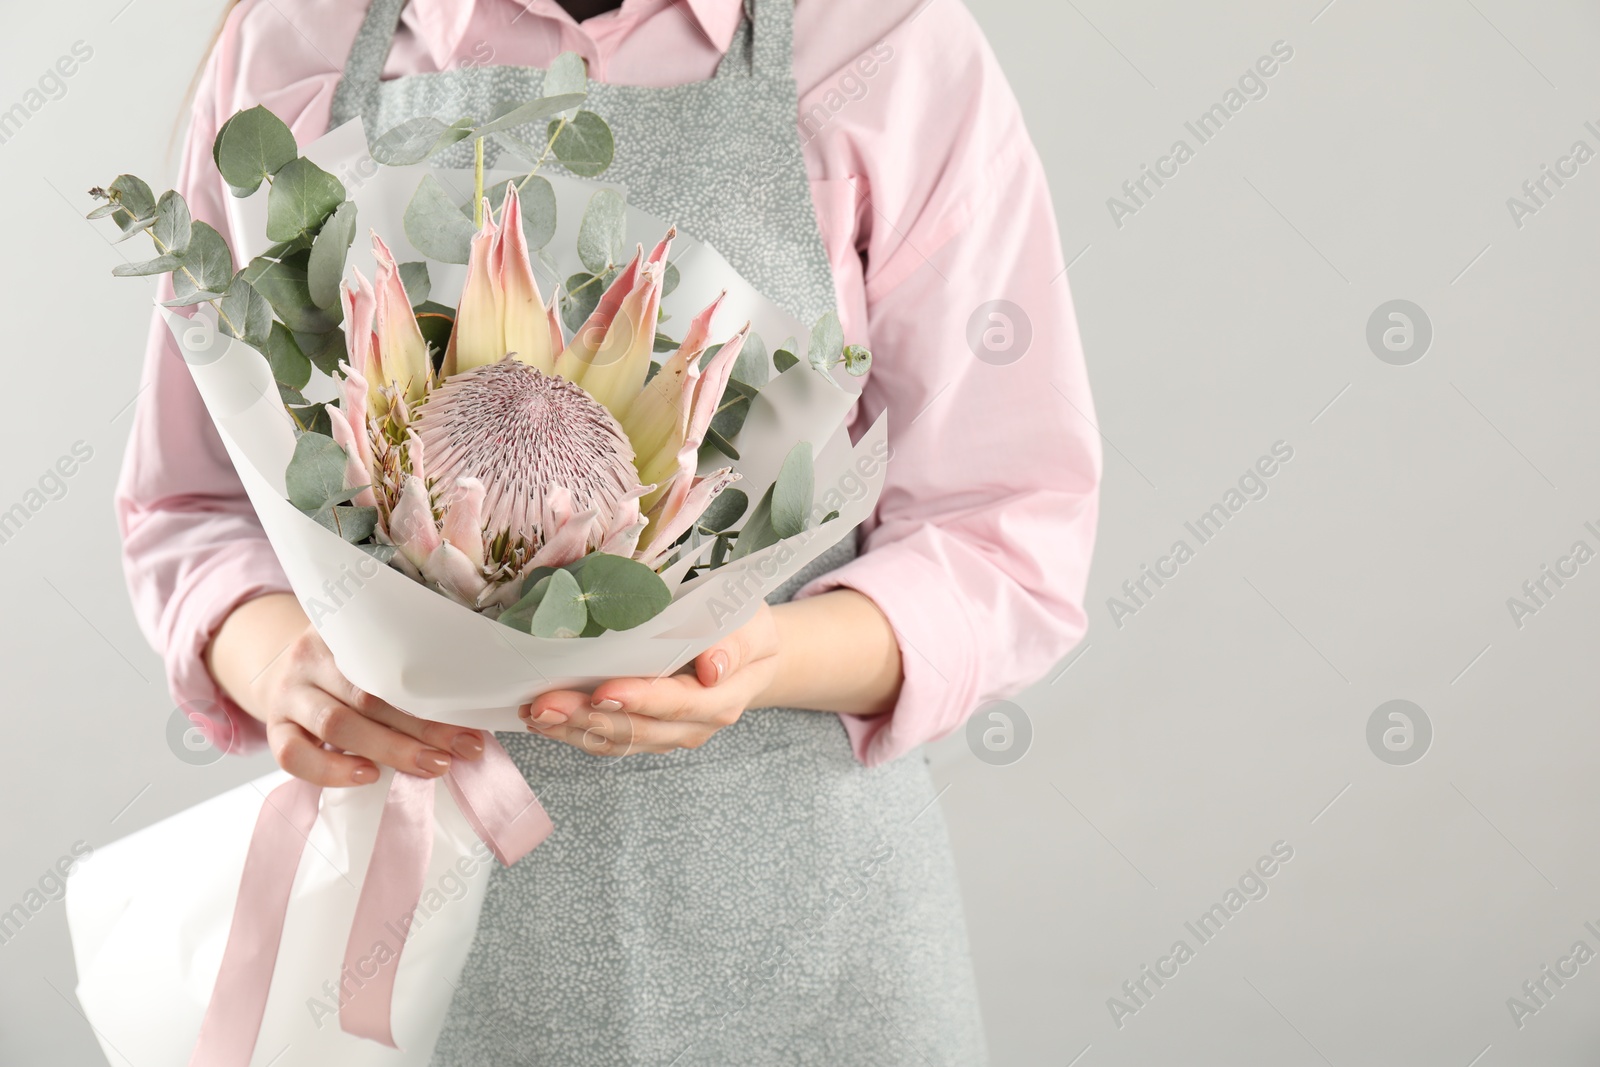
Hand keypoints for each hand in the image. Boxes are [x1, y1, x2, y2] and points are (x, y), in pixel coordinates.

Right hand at [209, 594, 484, 785]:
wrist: (283, 673)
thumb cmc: (347, 669)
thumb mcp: (370, 653)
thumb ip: (406, 668)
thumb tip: (472, 707)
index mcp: (343, 629)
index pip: (388, 660)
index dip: (432, 692)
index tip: (472, 717)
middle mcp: (310, 657)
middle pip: (368, 694)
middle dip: (423, 726)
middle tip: (465, 748)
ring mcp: (289, 694)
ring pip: (336, 724)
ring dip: (390, 749)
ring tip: (432, 766)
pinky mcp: (274, 729)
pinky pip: (293, 756)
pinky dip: (332, 770)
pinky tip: (369, 776)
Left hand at [519, 603, 781, 755]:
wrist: (749, 657)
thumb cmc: (744, 630)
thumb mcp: (753, 624)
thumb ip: (736, 643)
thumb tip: (713, 666)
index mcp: (722, 697)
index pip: (678, 704)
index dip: (640, 699)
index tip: (603, 691)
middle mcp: (695, 726)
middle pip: (638, 729)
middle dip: (588, 718)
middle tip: (546, 703)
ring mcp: (669, 735)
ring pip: (617, 741)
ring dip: (573, 729)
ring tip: (534, 712)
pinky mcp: (647, 735)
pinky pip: (608, 742)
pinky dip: (574, 731)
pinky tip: (544, 719)